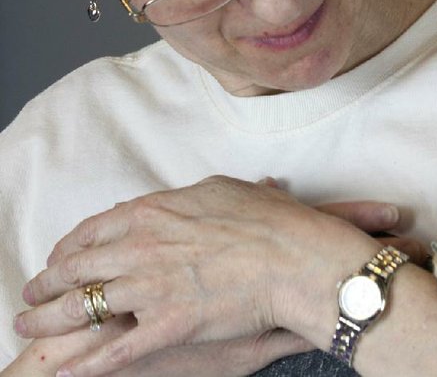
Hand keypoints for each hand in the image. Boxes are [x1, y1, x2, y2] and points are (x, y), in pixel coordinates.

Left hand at [14, 176, 418, 375]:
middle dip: (46, 282)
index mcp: (152, 212)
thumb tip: (179, 200)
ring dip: (48, 320)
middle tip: (32, 294)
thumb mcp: (225, 190)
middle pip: (77, 267)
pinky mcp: (168, 325)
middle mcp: (141, 247)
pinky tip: (68, 375)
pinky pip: (116, 350)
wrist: (296, 257)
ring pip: (83, 307)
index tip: (61, 257)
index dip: (70, 246)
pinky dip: (88, 367)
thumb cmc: (271, 220)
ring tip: (29, 327)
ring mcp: (151, 288)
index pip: (93, 229)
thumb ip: (189, 197)